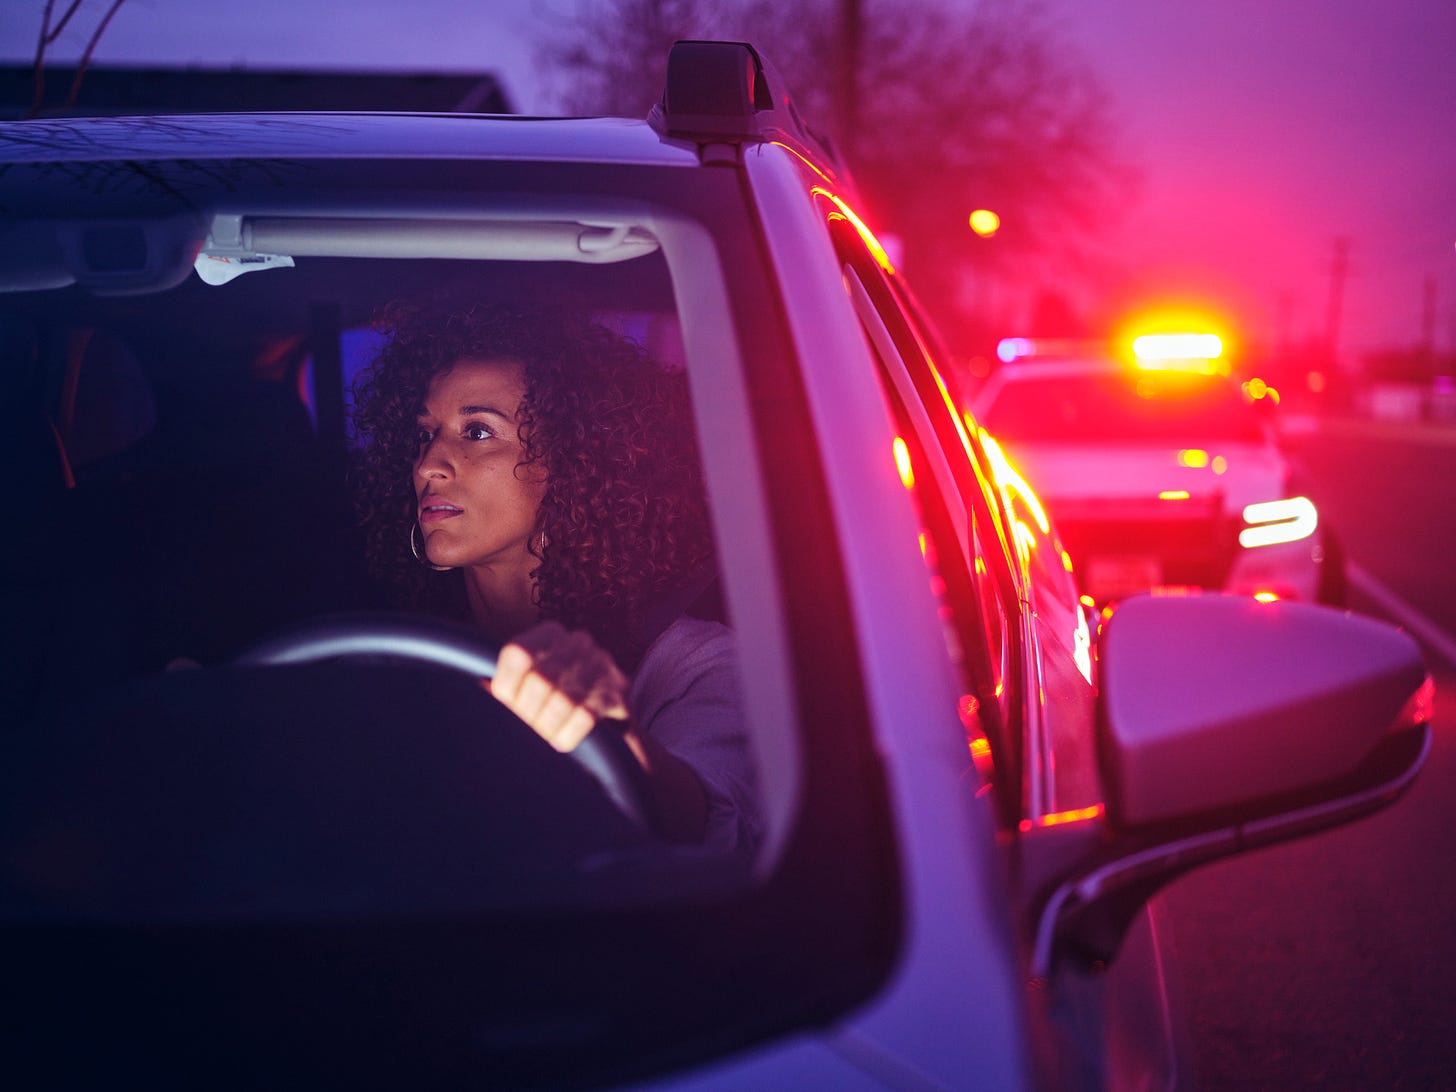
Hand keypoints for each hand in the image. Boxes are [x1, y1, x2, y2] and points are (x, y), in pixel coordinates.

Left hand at [488, 621, 630, 752]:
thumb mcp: (527, 687)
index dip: (506, 686)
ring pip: (562, 700)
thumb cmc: (555, 700)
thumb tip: (480, 690)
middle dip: (527, 714)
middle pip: (540, 680)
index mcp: (548, 634)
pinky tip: (560, 742)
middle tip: (524, 731)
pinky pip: (584, 716)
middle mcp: (577, 641)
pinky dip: (567, 735)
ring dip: (547, 727)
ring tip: (541, 738)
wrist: (610, 722)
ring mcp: (601, 663)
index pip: (518, 654)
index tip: (506, 708)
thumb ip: (504, 686)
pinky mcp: (617, 690)